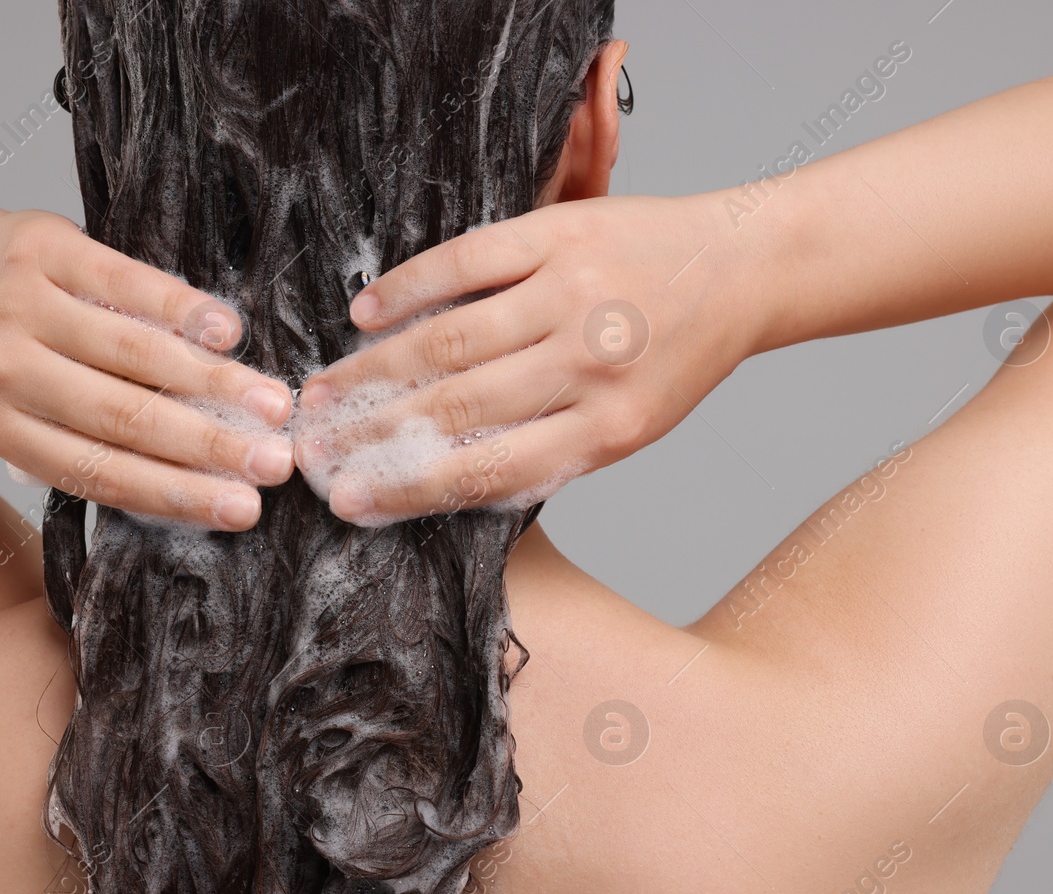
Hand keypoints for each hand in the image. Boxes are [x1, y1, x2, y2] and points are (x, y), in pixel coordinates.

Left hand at [0, 208, 294, 529]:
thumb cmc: (22, 353)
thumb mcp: (38, 411)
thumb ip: (99, 444)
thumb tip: (206, 486)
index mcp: (3, 431)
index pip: (102, 473)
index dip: (179, 494)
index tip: (244, 509)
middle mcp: (4, 373)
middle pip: (124, 419)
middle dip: (210, 447)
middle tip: (276, 464)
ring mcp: (18, 309)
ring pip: (133, 355)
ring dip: (214, 383)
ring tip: (274, 404)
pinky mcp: (42, 251)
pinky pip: (127, 284)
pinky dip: (184, 311)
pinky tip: (229, 332)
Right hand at [294, 194, 757, 524]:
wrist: (740, 268)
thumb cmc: (674, 359)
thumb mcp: (626, 428)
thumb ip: (545, 451)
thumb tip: (438, 481)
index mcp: (609, 429)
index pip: (487, 471)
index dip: (407, 490)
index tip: (348, 501)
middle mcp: (590, 363)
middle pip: (454, 407)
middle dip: (371, 434)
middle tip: (312, 446)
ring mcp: (573, 294)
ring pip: (447, 340)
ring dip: (372, 370)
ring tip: (321, 391)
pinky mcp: (559, 233)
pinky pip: (465, 261)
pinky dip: (407, 288)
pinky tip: (365, 313)